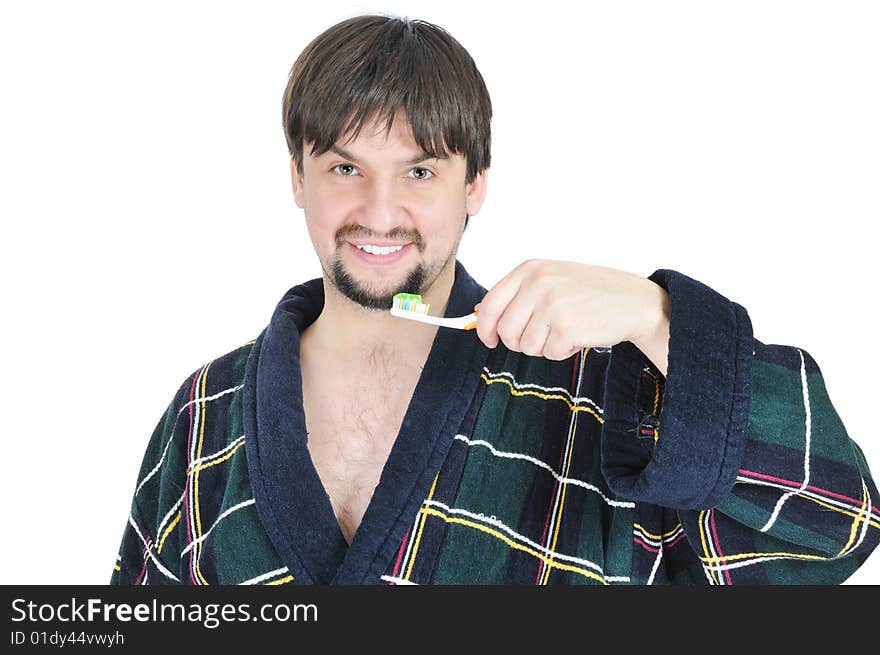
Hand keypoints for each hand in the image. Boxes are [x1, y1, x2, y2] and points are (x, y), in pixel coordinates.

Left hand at [473, 259, 668, 361]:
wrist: (634, 301)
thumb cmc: (591, 292)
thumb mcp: (551, 279)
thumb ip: (517, 294)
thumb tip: (479, 312)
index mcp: (529, 269)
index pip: (489, 305)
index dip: (485, 328)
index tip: (489, 339)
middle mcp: (538, 283)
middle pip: (505, 331)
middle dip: (520, 341)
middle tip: (543, 335)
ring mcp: (552, 305)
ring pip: (526, 346)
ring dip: (545, 346)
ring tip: (565, 329)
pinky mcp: (567, 327)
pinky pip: (549, 354)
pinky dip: (562, 351)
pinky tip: (579, 334)